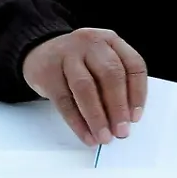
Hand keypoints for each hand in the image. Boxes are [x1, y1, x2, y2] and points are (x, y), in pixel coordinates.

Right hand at [20, 29, 148, 146]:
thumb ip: (115, 83)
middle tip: (121, 131)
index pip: (133, 64)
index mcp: (110, 40)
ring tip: (104, 137)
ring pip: (85, 87)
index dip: (138, 93)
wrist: (38, 51)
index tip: (135, 117)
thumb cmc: (78, 62)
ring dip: (97, 116)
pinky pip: (64, 100)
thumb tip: (125, 120)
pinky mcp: (47, 72)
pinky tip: (86, 135)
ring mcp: (66, 55)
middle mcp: (90, 43)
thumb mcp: (100, 61)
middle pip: (110, 74)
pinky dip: (77, 122)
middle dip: (118, 107)